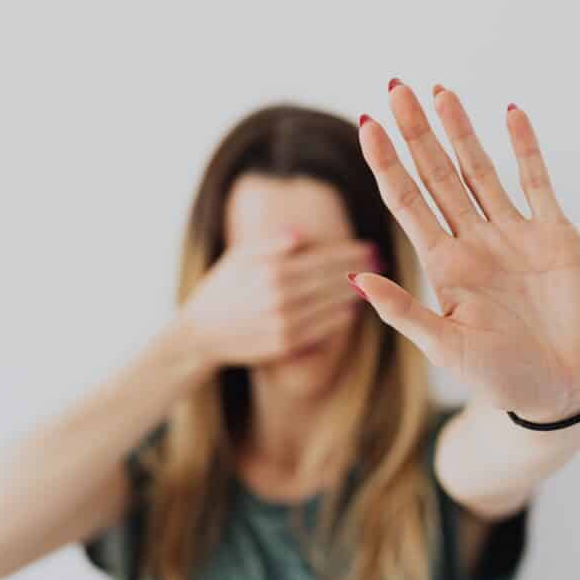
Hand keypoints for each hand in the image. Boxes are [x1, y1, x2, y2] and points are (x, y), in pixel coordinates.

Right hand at [180, 230, 378, 368]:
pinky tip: (351, 311)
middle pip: (331, 280)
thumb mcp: (238, 258)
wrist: (199, 335)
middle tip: (380, 263)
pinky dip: (339, 319)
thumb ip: (270, 244)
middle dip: (359, 270)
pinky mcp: (285, 344)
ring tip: (373, 284)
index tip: (369, 246)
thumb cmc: (220, 290)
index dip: (349, 252)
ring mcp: (284, 322)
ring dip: (355, 294)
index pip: (321, 258)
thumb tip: (302, 235)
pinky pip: (321, 329)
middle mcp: (280, 296)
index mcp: (271, 270)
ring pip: (331, 305)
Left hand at [351, 80, 579, 421]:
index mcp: (444, 266)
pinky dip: (526, 148)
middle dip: (417, 133)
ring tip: (440, 91)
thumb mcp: (446, 348)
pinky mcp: (554, 235)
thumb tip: (355, 279)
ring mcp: (513, 235)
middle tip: (395, 88)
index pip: (407, 202)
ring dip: (461, 131)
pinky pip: (537, 182)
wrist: (563, 390)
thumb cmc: (501, 377)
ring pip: (481, 170)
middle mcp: (473, 242)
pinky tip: (510, 114)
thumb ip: (404, 312)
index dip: (387, 165)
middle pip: (438, 175)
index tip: (367, 126)